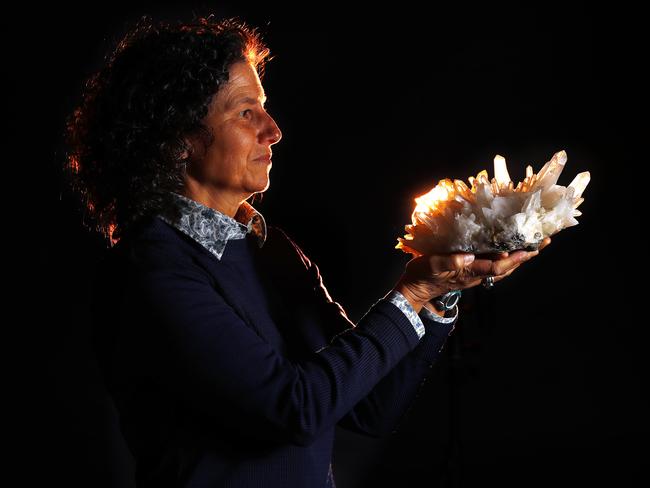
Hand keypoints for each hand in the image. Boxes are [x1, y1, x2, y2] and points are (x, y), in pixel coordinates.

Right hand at [395, 237, 550, 309]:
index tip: (531, 250)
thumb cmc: (421, 276)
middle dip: (526, 255)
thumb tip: (469, 257)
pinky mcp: (469, 271)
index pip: (496, 267)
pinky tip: (511, 249)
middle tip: (543, 241)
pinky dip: (507, 257)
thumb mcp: (431, 265)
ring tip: (535, 243)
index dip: (514, 259)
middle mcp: (475, 275)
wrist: (414, 290)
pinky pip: (494, 264)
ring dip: (520, 256)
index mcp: (468, 273)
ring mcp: (474, 274)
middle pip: (506, 267)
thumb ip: (449, 261)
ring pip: (503, 266)